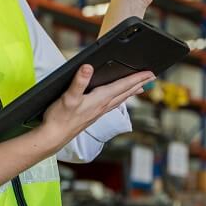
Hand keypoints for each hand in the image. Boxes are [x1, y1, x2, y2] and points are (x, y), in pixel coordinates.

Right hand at [39, 64, 153, 150]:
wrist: (53, 137)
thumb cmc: (60, 118)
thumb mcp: (68, 97)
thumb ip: (79, 82)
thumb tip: (88, 67)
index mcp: (100, 99)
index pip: (123, 86)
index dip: (137, 78)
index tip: (150, 73)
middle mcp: (102, 106)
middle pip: (125, 92)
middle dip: (139, 83)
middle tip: (152, 77)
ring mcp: (98, 112)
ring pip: (120, 99)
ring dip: (131, 91)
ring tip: (141, 87)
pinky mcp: (93, 115)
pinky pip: (112, 104)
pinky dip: (120, 98)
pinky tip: (118, 99)